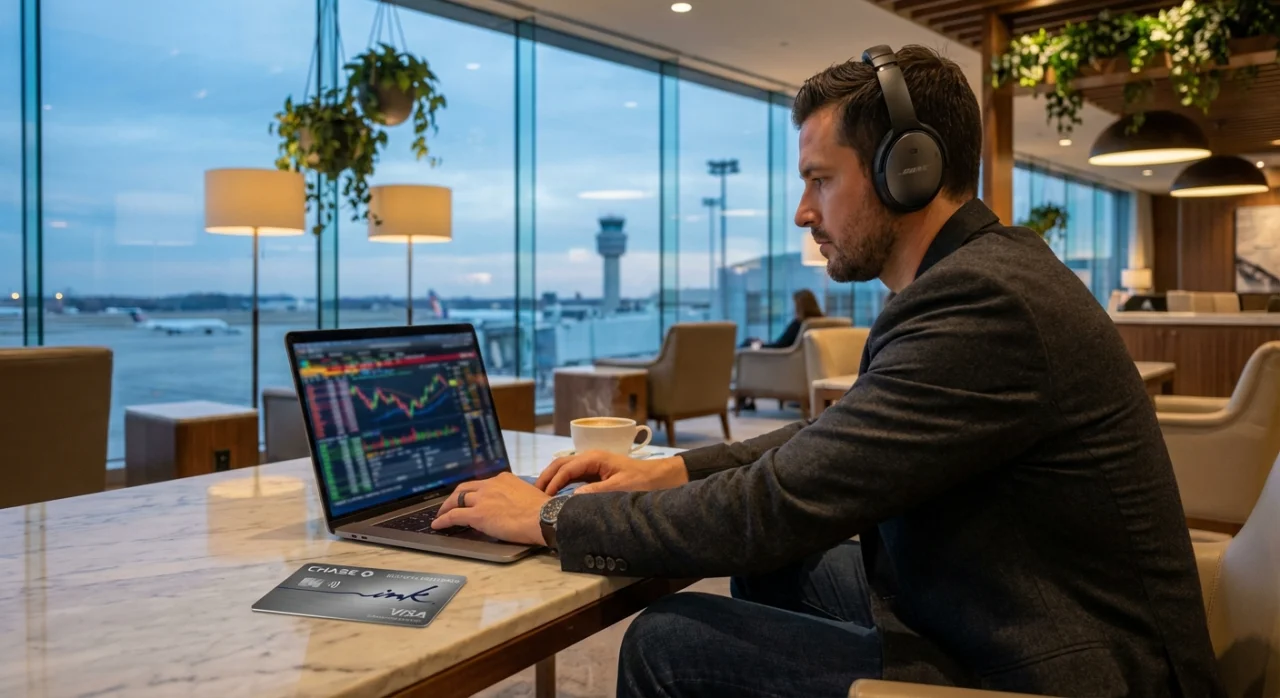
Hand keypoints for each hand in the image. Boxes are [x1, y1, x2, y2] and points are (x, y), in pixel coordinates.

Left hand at [432, 472, 549, 544]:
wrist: (543, 517)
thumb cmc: (542, 510)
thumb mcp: (528, 494)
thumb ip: (516, 496)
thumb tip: (514, 506)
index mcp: (503, 479)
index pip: (482, 484)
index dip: (473, 492)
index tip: (470, 497)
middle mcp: (490, 485)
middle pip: (465, 488)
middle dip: (455, 496)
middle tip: (449, 504)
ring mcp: (482, 499)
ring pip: (457, 500)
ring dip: (446, 508)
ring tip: (441, 515)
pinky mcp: (477, 514)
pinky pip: (454, 515)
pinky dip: (443, 520)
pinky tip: (438, 525)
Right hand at [535, 450, 688, 495]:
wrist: (660, 478)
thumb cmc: (643, 481)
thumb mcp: (620, 488)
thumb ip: (596, 492)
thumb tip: (572, 498)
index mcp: (594, 458)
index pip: (566, 468)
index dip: (553, 482)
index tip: (545, 498)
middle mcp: (590, 458)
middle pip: (560, 464)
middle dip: (546, 477)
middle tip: (533, 494)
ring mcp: (592, 465)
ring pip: (564, 469)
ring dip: (552, 479)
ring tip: (540, 495)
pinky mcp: (595, 473)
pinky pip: (573, 476)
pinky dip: (561, 482)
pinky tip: (556, 494)